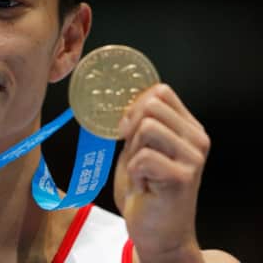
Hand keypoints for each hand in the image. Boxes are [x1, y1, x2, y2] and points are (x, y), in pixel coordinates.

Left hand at [113, 83, 210, 262]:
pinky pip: (143, 157)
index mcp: (187, 127)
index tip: (127, 129)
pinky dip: (135, 171)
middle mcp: (196, 139)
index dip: (134, 105)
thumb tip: (124, 100)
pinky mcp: (184, 177)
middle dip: (131, 128)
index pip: (160, 91)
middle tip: (134, 156)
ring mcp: (193, 157)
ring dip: (133, 151)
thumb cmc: (145, 189)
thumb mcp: (138, 148)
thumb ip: (137, 125)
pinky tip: (144, 185)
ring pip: (147, 128)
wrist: (155, 231)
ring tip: (142, 172)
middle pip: (151, 105)